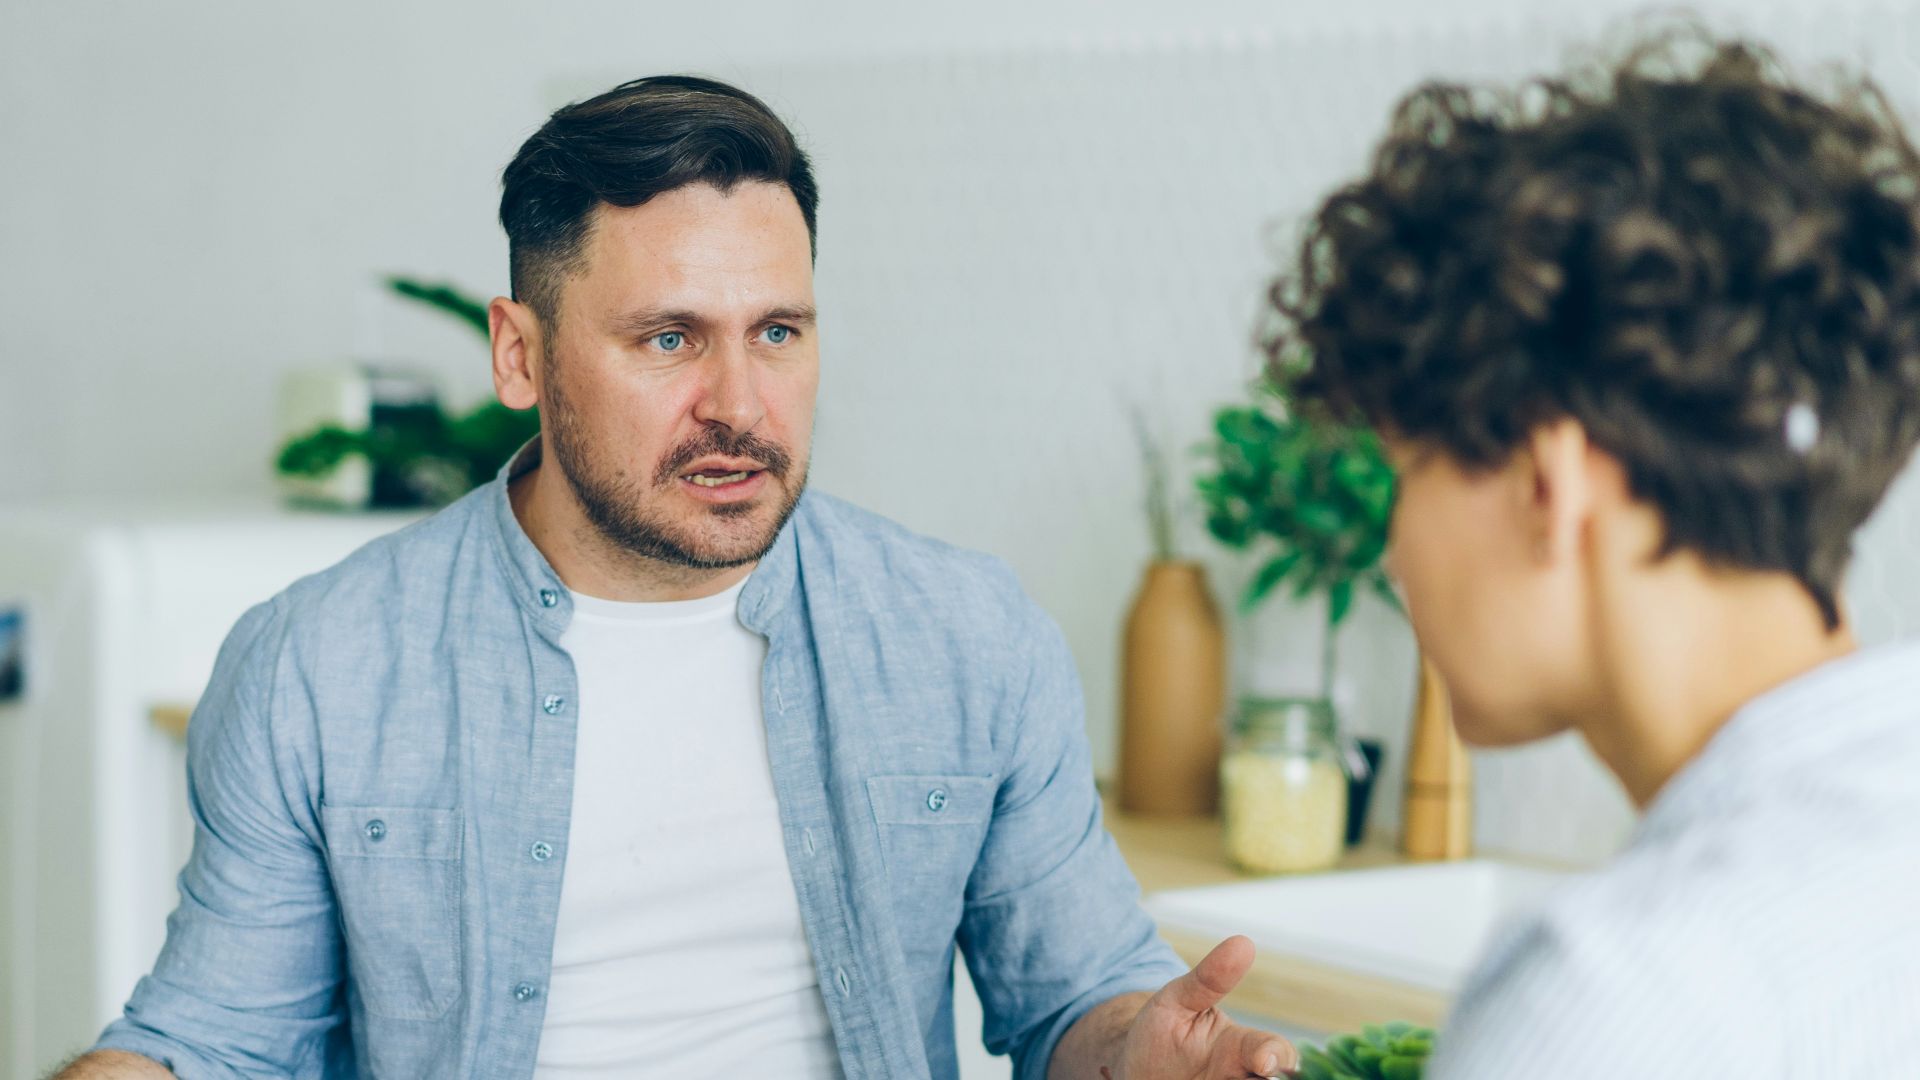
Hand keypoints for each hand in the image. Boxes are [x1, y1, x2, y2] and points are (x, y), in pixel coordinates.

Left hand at [1112, 936, 1297, 1078]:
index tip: (1263, 1062)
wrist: (1131, 1070)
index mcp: (1242, 1050)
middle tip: (1257, 1077)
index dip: (1275, 1058)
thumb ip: (1208, 979)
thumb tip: (1243, 943)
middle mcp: (1244, 1079)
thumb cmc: (1161, 1033)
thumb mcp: (1176, 1001)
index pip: (1275, 1052)